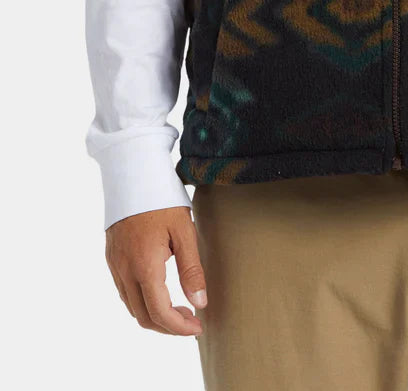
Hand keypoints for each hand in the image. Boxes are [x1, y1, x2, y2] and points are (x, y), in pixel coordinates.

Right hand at [105, 206, 205, 335]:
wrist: (133, 174)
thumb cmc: (162, 199)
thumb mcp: (184, 232)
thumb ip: (191, 270)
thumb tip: (200, 304)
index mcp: (144, 267)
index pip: (159, 313)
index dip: (179, 327)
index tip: (198, 327)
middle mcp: (124, 271)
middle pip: (143, 316)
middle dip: (168, 326)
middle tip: (192, 320)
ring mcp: (114, 265)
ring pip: (132, 306)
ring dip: (155, 315)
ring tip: (180, 307)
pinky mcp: (112, 258)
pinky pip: (124, 291)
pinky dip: (142, 301)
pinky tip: (160, 291)